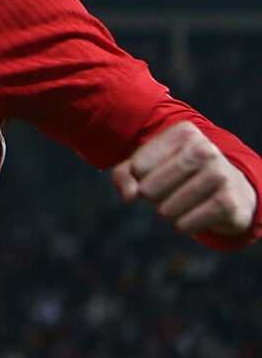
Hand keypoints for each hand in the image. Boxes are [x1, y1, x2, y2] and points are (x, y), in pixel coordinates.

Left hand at [111, 122, 258, 236]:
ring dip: (166, 213)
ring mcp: (221, 173)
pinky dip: (184, 225)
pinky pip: (192, 220)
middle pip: (151, 187)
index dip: (139, 179)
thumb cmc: (179, 175)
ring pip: (170, 206)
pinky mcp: (231, 200)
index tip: (152, 176)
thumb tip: (129, 196)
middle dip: (150, 197)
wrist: (232, 191)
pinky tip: (184, 223)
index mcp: (183, 132)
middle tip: (160, 197)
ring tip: (171, 210)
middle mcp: (205, 148)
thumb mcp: (149, 166)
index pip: (139, 166)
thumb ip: (125, 175)